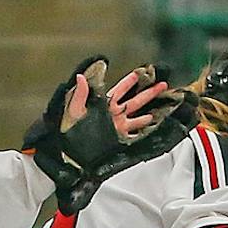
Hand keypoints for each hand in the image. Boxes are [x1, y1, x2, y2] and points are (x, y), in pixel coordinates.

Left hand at [27, 58, 198, 213]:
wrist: (65, 156)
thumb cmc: (64, 132)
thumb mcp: (71, 111)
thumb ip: (79, 94)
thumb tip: (81, 76)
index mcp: (102, 106)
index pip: (120, 90)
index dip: (131, 81)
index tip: (142, 72)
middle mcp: (112, 116)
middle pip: (135, 101)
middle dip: (149, 93)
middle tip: (163, 83)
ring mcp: (117, 129)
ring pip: (138, 117)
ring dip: (151, 110)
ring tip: (164, 104)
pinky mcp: (118, 141)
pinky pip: (135, 134)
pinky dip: (146, 130)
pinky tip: (154, 124)